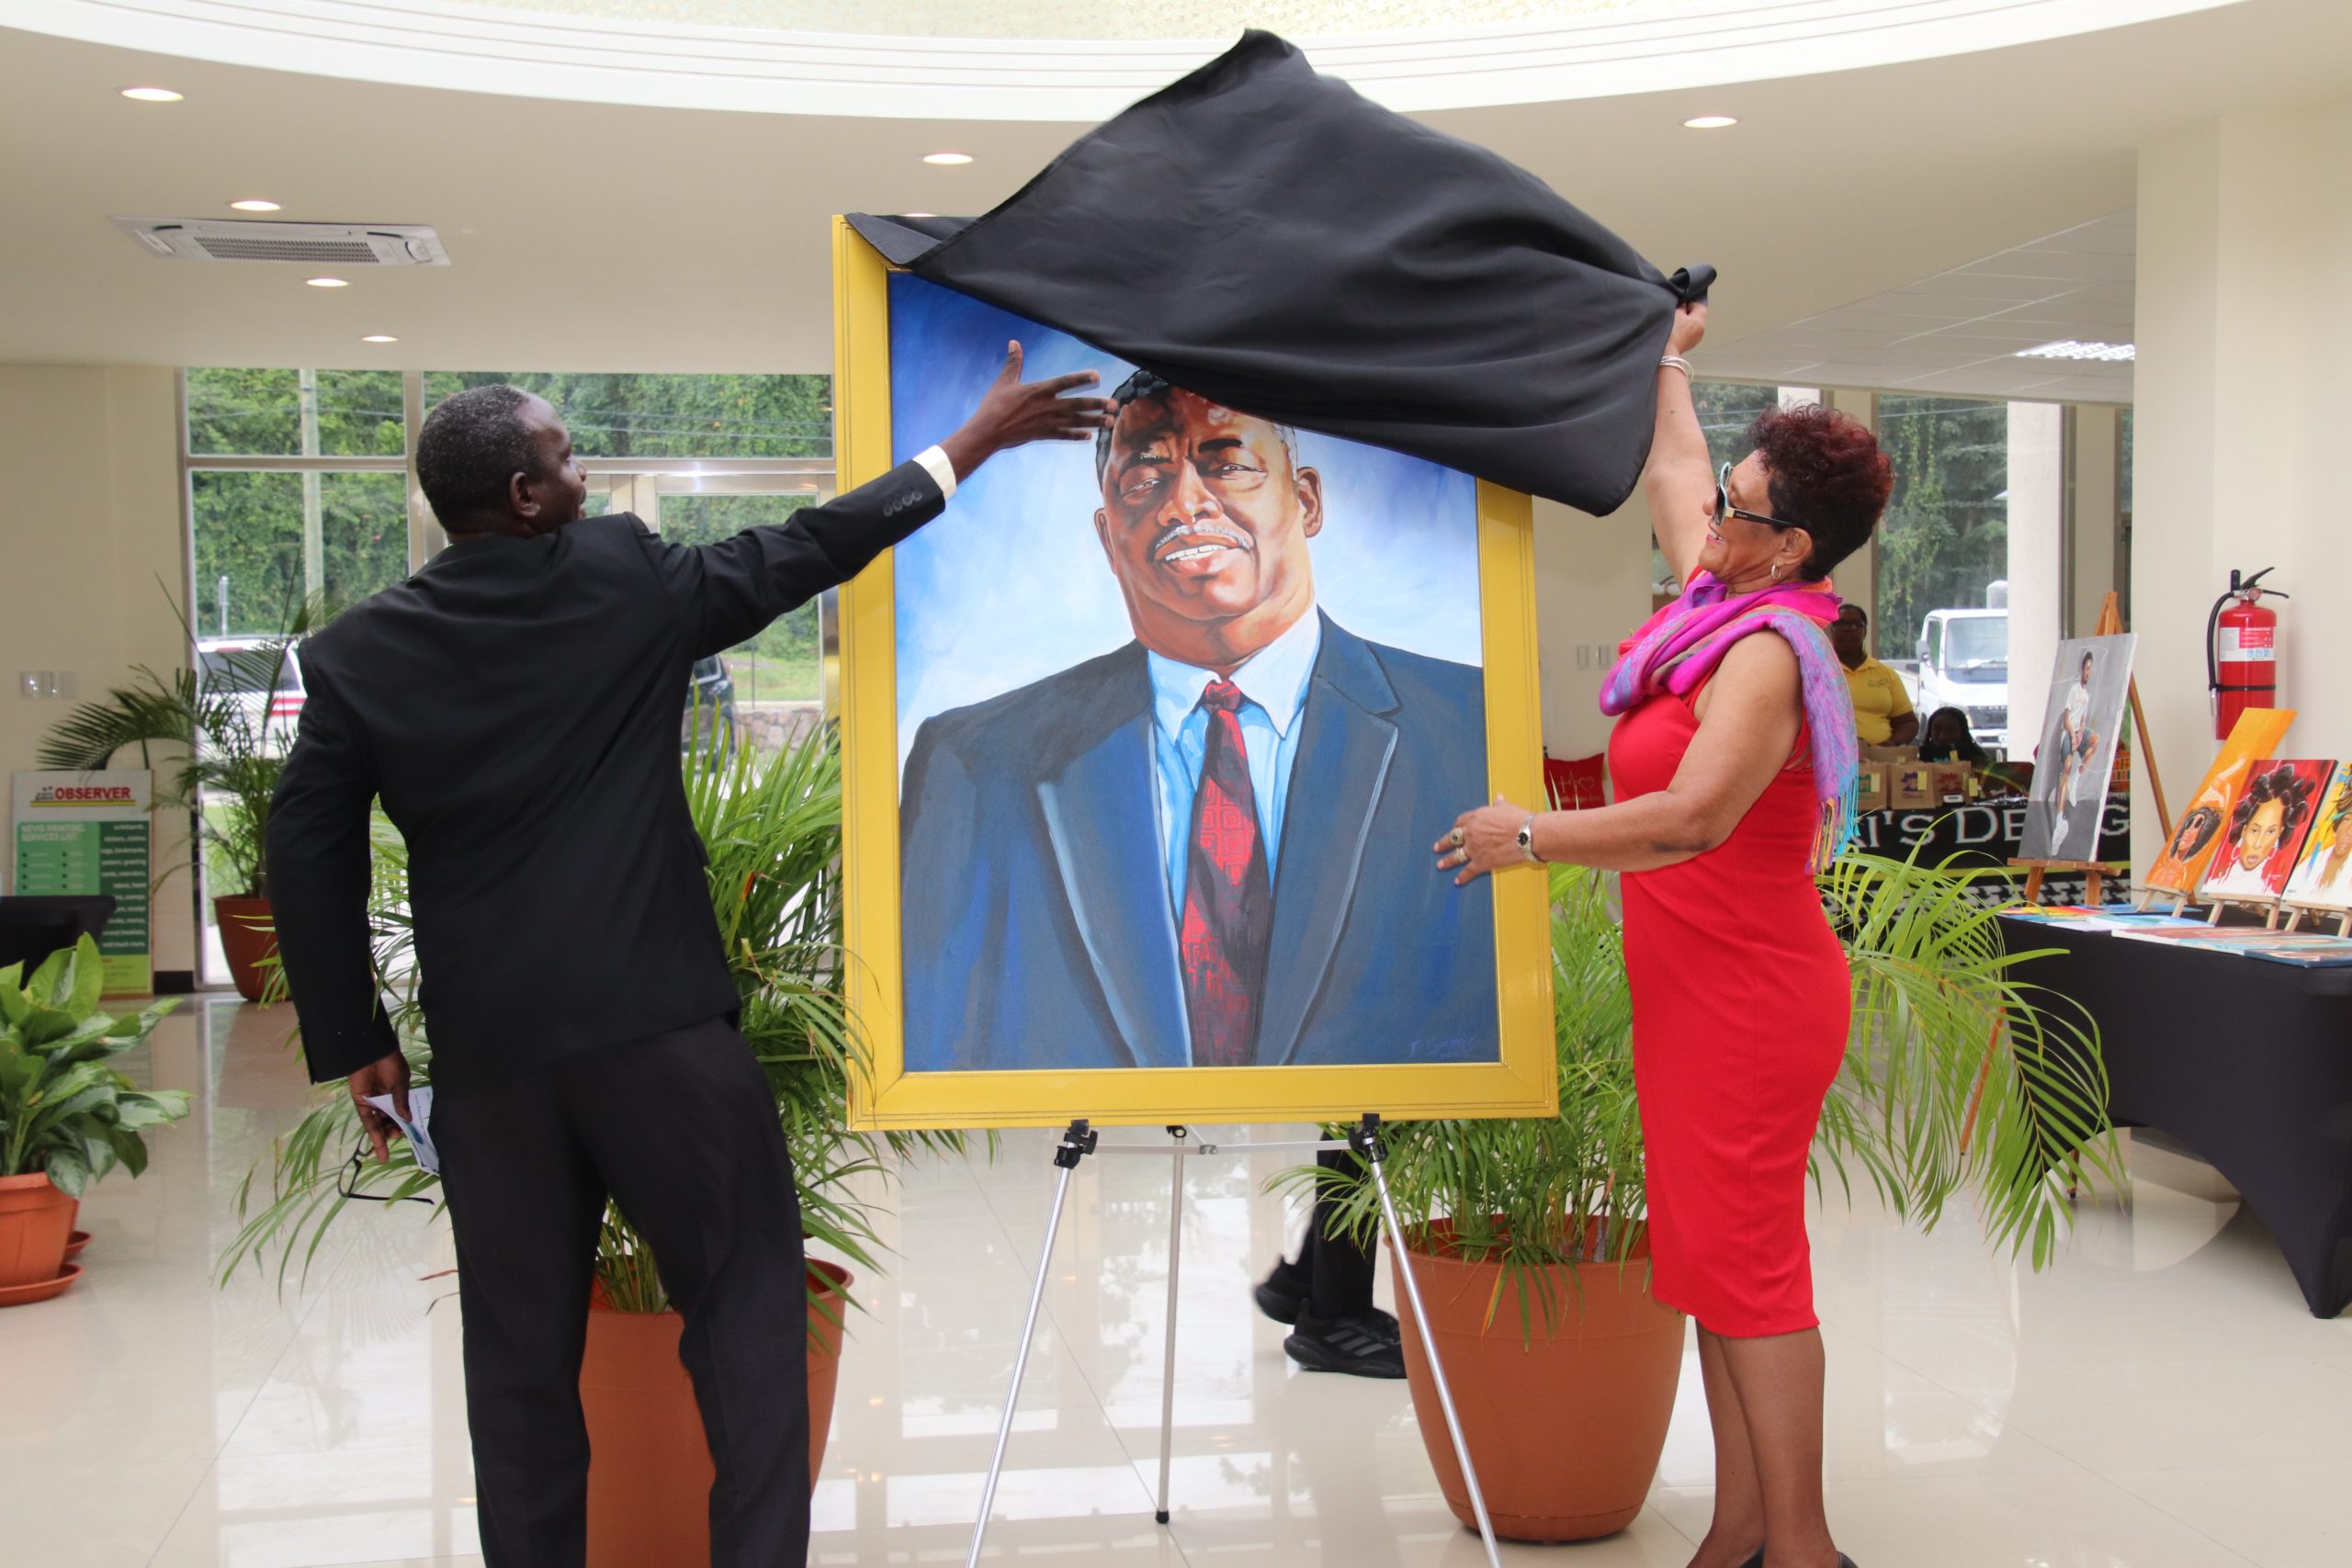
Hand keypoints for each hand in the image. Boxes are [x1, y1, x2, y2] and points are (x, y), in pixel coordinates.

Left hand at [346, 1049, 411, 1164]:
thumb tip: (407, 1119)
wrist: (370, 1052)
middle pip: (389, 1121)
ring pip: (378, 1124)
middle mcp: (385, 1100)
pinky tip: (378, 1142)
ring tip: (383, 1155)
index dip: (404, 1125)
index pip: (401, 1113)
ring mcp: (372, 1102)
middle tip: (395, 1138)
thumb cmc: (390, 1063)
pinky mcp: (361, 1102)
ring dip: (380, 1138)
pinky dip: (372, 1131)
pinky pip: (367, 1119)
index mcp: (397, 1094)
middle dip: (392, 1133)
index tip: (408, 1133)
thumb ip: (401, 1101)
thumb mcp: (400, 1082)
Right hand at [937, 341, 1115, 481]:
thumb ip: (1013, 362)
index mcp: (1039, 390)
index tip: (1097, 376)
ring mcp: (1046, 422)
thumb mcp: (1004, 381)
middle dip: (1097, 404)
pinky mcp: (1043, 435)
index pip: (1065, 382)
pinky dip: (1076, 436)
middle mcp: (1047, 406)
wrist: (987, 432)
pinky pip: (1063, 435)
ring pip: (1075, 421)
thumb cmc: (994, 405)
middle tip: (1114, 405)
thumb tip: (1013, 343)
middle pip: (1077, 404)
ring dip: (1094, 421)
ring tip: (1109, 422)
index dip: (1081, 378)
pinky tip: (1089, 436)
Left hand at [1435, 795, 1537, 885]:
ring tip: (1440, 865)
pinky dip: (1462, 877)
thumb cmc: (1519, 819)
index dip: (1457, 827)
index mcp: (1476, 817)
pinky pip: (1469, 871)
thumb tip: (1499, 797)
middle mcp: (1471, 833)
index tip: (1455, 830)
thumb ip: (1499, 804)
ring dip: (1447, 861)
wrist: (1527, 835)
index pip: (1460, 822)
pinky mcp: (1482, 862)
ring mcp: (1474, 848)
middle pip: (1453, 838)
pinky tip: (1457, 881)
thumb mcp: (1507, 808)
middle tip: (1437, 847)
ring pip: (1456, 856)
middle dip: (1444, 843)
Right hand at [1667, 300, 1707, 357]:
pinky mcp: (1690, 345)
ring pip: (1693, 325)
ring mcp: (1696, 339)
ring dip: (1686, 323)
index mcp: (1699, 320)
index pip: (1700, 305)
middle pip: (1697, 316)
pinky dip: (1684, 331)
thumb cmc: (1671, 332)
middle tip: (1676, 312)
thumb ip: (1682, 307)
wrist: (1666, 353)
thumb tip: (1684, 305)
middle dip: (1688, 313)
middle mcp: (1701, 329)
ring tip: (1675, 323)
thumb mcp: (1676, 314)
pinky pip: (1689, 333)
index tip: (1681, 303)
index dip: (1690, 302)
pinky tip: (1675, 332)